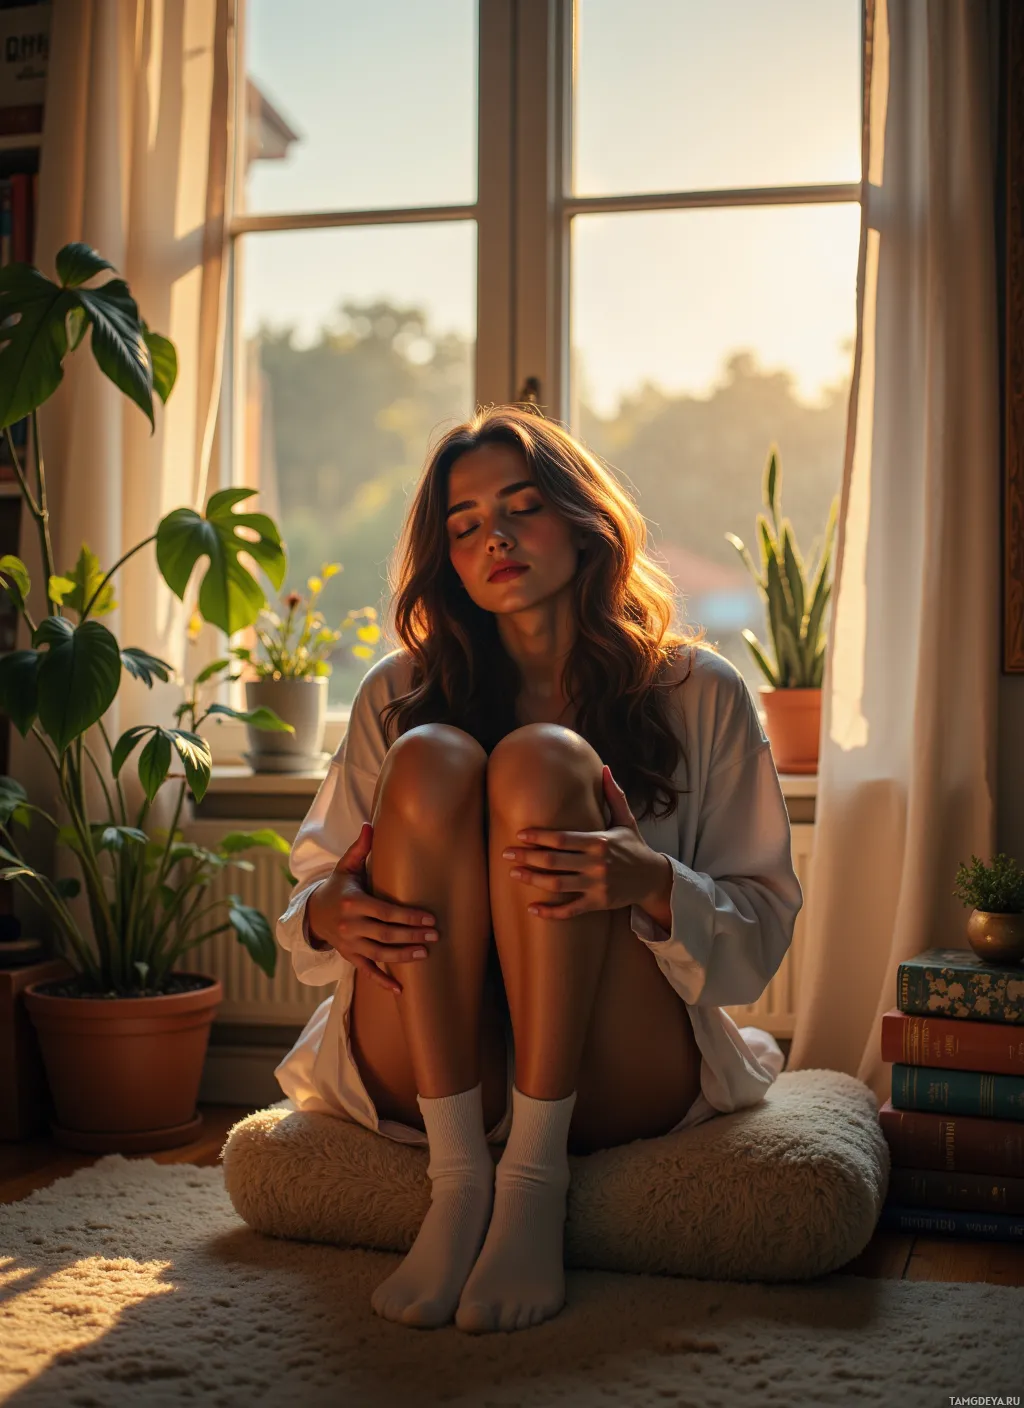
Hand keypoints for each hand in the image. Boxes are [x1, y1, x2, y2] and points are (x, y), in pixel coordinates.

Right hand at [306, 822, 438, 994]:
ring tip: (425, 954)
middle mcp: (349, 925)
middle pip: (385, 933)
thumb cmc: (337, 886)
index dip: (407, 916)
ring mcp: (349, 943)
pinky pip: (367, 971)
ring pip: (379, 953)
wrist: (312, 913)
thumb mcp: (345, 866)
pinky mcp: (349, 956)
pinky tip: (401, 989)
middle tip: (436, 936)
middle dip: (412, 935)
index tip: (429, 918)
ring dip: (403, 956)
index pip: (384, 911)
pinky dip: (383, 981)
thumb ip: (360, 848)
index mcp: (352, 902)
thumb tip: (370, 824)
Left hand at [500, 765, 664, 919]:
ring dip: (533, 880)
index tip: (520, 834)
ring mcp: (597, 885)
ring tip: (514, 874)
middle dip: (527, 857)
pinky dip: (551, 912)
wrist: (653, 878)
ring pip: (558, 885)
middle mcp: (597, 863)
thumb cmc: (634, 846)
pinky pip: (571, 910)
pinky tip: (533, 909)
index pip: (563, 838)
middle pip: (555, 861)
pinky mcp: (598, 903)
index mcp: (600, 841)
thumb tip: (606, 768)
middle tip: (506, 854)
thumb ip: (614, 795)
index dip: (539, 836)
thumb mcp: (626, 820)